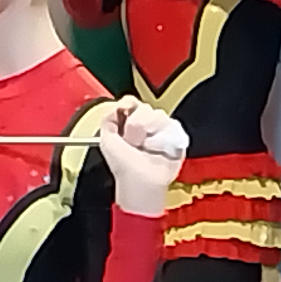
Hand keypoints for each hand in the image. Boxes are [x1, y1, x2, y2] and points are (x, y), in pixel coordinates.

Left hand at [94, 98, 186, 212]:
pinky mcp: (175, 137)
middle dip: (137, 124)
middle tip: (134, 142)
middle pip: (145, 107)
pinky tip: (158, 148)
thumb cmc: (124, 165)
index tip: (126, 113)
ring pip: (159, 115)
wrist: (141, 180)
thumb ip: (108, 119)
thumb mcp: (106, 140)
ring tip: (147, 147)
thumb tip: (119, 106)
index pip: (131, 101)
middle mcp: (146, 124)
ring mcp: (161, 130)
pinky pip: (172, 125)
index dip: (129, 105)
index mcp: (128, 123)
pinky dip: (164, 137)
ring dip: (150, 132)